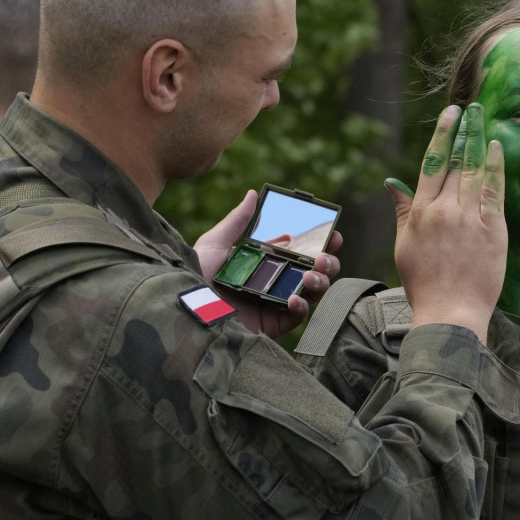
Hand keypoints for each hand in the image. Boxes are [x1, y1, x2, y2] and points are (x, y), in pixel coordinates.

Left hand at [194, 189, 342, 336]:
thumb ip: (238, 221)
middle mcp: (276, 282)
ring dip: (320, 281)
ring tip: (311, 275)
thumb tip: (253, 194)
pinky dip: (301, 306)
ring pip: (314, 293)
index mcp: (266, 262)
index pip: (301, 251)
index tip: (332, 233)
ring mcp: (277, 303)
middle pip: (315, 271)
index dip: (320, 242)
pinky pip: (298, 316)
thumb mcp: (214, 244)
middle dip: (328, 262)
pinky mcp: (274, 325)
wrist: (187, 310)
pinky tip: (294, 298)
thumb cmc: (196, 276)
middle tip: (324, 256)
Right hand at [387, 103, 505, 342]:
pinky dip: (495, 165)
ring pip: (475, 170)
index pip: (432, 164)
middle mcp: (444, 210)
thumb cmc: (424, 285)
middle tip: (470, 108)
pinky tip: (497, 147)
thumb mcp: (405, 246)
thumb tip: (392, 184)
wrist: (451, 313)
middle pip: (455, 163)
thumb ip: (403, 211)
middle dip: (463, 132)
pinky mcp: (493, 230)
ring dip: (478, 141)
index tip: (449, 116)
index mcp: (420, 213)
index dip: (442, 137)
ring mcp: (469, 219)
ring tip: (482, 119)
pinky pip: (494, 190)